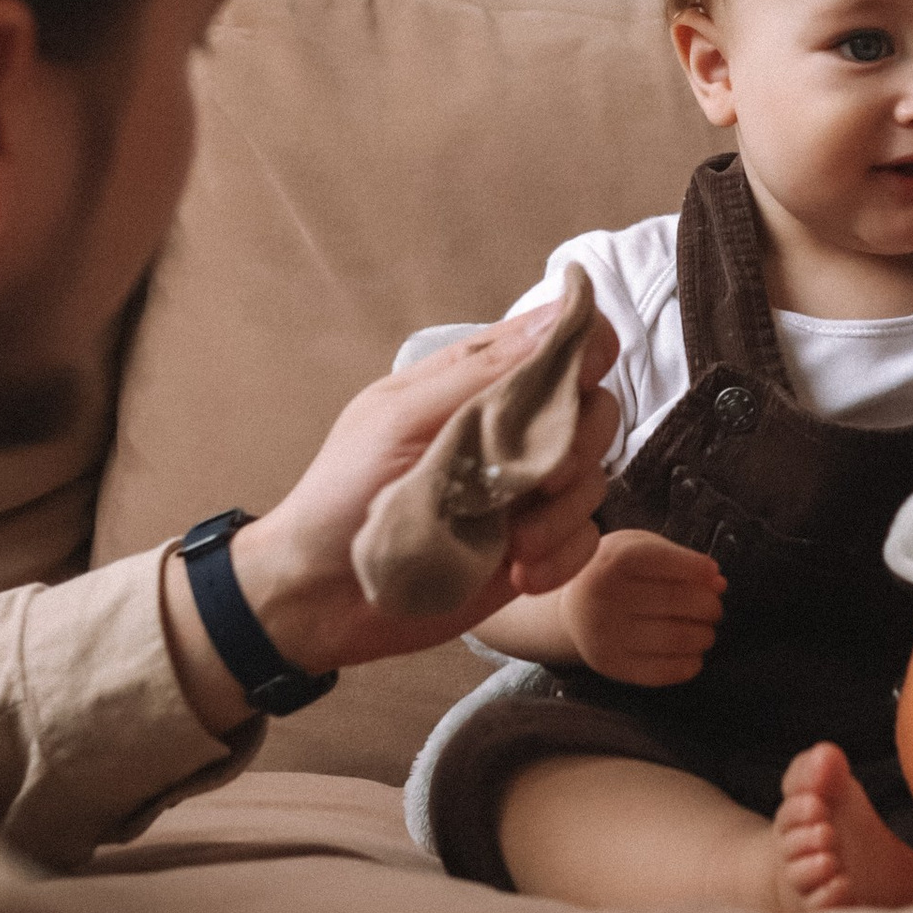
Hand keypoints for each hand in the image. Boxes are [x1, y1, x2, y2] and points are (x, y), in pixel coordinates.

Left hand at [198, 313, 619, 700]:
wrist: (318, 596)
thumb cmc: (343, 493)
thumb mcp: (402, 419)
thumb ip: (484, 371)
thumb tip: (561, 316)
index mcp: (478, 383)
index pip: (561, 342)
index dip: (585, 350)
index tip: (581, 377)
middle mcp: (512, 431)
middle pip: (594, 410)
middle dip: (578, 444)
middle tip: (540, 479)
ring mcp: (524, 492)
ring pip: (593, 479)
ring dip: (563, 512)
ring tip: (514, 544)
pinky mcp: (534, 548)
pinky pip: (584, 540)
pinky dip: (563, 556)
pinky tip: (520, 573)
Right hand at [561, 526, 725, 685]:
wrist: (568, 610)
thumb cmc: (614, 573)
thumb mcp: (638, 549)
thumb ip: (679, 560)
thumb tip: (718, 583)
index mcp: (612, 561)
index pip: (666, 562)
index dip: (698, 568)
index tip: (713, 573)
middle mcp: (605, 597)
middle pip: (678, 601)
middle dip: (709, 605)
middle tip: (713, 607)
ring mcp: (606, 634)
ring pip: (676, 638)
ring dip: (704, 636)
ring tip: (705, 631)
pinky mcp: (611, 664)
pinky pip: (662, 672)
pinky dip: (690, 664)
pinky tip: (692, 654)